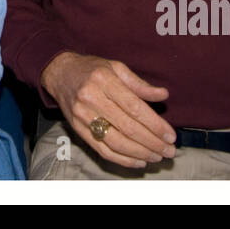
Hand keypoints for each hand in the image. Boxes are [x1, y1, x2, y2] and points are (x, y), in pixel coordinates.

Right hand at [41, 51, 175, 167]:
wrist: (60, 73)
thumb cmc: (91, 69)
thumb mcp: (116, 67)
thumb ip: (139, 84)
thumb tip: (163, 95)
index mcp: (104, 80)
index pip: (134, 107)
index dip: (155, 124)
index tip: (170, 135)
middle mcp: (91, 99)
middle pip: (127, 127)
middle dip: (152, 142)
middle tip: (169, 151)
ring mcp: (83, 117)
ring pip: (116, 142)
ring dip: (140, 153)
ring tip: (158, 157)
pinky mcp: (78, 130)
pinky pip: (102, 150)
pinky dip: (123, 160)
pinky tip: (139, 161)